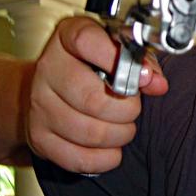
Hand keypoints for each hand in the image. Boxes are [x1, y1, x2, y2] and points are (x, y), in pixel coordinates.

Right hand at [25, 16, 167, 172]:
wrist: (51, 85)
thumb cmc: (92, 65)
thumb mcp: (118, 50)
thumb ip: (141, 61)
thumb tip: (157, 83)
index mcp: (68, 37)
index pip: (87, 42)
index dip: (120, 61)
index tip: (143, 76)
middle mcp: (49, 68)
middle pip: (92, 99)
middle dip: (127, 109)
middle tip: (133, 108)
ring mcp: (40, 104)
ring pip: (89, 132)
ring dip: (119, 134)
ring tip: (124, 126)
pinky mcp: (39, 136)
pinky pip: (78, 158)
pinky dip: (105, 158)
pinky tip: (111, 147)